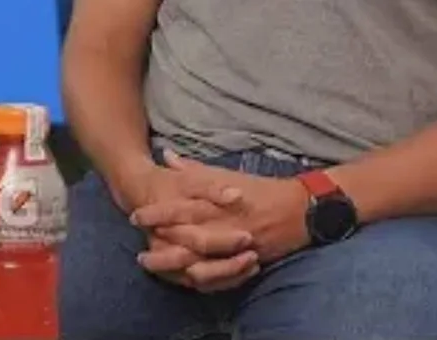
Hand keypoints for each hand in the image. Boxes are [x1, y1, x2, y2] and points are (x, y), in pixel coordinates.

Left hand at [131, 150, 312, 281]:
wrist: (300, 210)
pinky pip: (220, 276)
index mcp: (218, 202)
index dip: (156, 214)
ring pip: (200, 261)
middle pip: (186, 239)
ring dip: (174, 266)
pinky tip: (184, 279)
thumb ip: (196, 169)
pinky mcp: (245, 261)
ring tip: (154, 267)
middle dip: (161, 245)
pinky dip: (201, 279)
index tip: (135, 216)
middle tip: (139, 251)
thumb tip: (168, 156)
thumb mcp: (228, 174)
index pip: (181, 208)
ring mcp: (235, 247)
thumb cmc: (261, 189)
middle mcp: (224, 225)